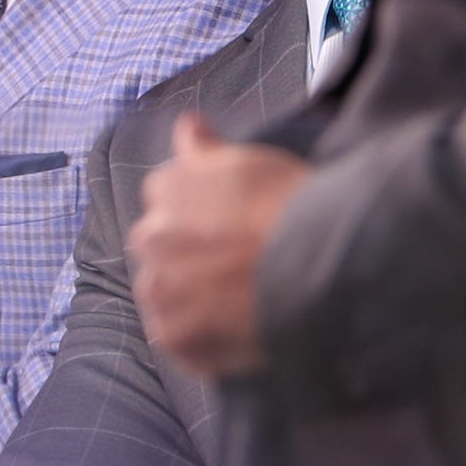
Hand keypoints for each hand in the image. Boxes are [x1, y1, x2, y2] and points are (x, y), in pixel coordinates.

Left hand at [129, 114, 312, 376]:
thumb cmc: (289, 206)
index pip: (165, 196)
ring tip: (236, 300)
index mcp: (166, 187)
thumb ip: (205, 147)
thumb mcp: (249, 161)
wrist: (315, 266)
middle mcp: (150, 236)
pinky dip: (200, 337)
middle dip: (183, 253)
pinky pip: (177, 339)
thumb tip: (187, 126)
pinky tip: (235, 328)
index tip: (228, 225)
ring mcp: (158, 290)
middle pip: (157, 245)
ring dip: (186, 296)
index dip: (199, 212)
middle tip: (233, 264)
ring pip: (162, 293)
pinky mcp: (172, 337)